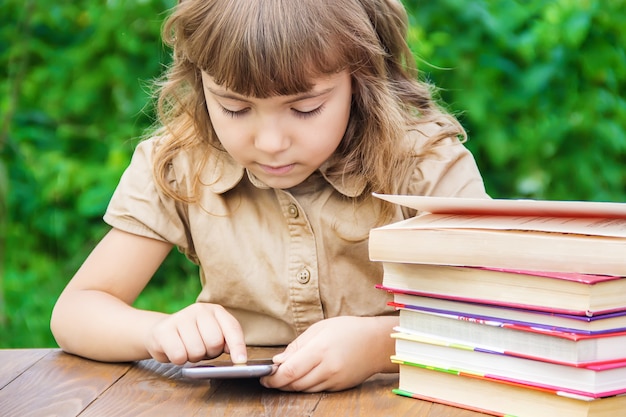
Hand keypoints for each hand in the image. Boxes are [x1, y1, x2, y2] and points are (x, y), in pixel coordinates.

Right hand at [144, 303, 246, 364]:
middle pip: (214, 342)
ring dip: (193, 357)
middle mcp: (199, 310)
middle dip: (209, 353)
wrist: (162, 332)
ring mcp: (181, 317)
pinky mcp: (164, 330)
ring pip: (196, 351)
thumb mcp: (213, 336)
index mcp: (216, 311)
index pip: (232, 328)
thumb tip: (239, 357)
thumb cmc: (193, 337)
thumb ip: (227, 342)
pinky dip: (179, 360)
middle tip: (201, 349)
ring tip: (187, 349)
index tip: (240, 361)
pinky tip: (175, 351)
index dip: (237, 346)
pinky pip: (179, 355)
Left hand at [260, 316, 397, 391]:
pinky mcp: (340, 387)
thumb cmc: (349, 330)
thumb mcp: (320, 328)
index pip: (290, 370)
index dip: (274, 377)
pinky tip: (303, 377)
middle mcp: (328, 368)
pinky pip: (317, 389)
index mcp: (320, 350)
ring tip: (284, 377)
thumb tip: (279, 361)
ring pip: (305, 389)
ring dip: (291, 386)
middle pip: (295, 383)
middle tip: (270, 379)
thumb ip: (297, 345)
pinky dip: (306, 386)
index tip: (264, 377)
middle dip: (279, 383)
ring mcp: (335, 379)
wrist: (377, 342)